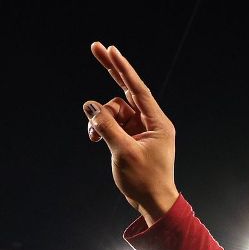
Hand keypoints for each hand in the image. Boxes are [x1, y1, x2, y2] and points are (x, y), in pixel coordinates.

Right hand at [84, 43, 178, 224]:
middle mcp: (150, 122)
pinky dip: (101, 127)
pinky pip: (111, 123)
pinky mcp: (130, 138)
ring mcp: (139, 129)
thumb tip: (90, 107)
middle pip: (127, 90)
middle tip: (96, 46)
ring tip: (91, 137)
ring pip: (114, 111)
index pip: (138, 89)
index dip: (123, 69)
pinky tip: (92, 137)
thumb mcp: (123, 152)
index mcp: (158, 123)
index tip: (111, 50)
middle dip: (111, 70)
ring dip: (99, 119)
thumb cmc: (144, 181)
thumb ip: (106, 127)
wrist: (153, 203)